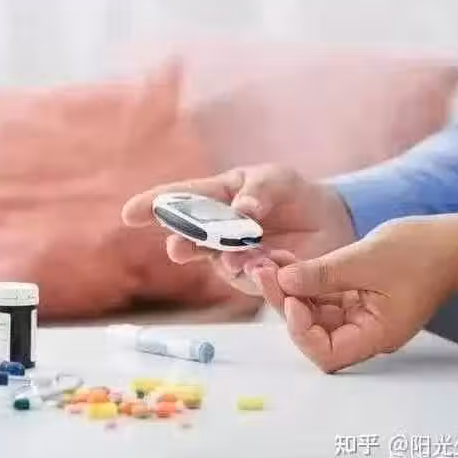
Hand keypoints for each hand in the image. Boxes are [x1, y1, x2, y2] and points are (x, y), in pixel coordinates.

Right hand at [121, 165, 354, 297]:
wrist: (328, 222)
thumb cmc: (293, 193)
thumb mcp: (277, 179)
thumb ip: (259, 191)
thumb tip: (242, 208)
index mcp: (215, 198)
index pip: (178, 200)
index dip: (152, 206)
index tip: (129, 213)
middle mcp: (215, 231)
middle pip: (189, 238)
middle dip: (182, 243)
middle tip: (178, 248)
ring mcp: (231, 257)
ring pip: (218, 262)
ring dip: (225, 260)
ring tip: (239, 258)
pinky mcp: (253, 278)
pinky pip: (248, 277)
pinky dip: (255, 271)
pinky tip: (267, 264)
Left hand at [264, 214, 457, 372]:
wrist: (453, 242)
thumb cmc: (422, 253)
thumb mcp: (366, 259)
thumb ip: (322, 274)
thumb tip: (282, 280)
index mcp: (375, 335)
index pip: (326, 354)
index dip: (302, 331)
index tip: (294, 298)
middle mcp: (363, 331)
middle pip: (313, 330)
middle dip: (285, 302)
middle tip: (263, 271)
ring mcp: (358, 314)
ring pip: (312, 311)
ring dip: (289, 288)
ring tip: (267, 261)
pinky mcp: (355, 296)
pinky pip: (321, 294)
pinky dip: (303, 279)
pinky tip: (284, 259)